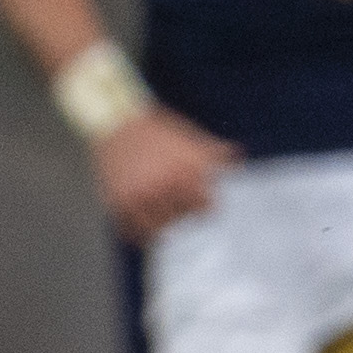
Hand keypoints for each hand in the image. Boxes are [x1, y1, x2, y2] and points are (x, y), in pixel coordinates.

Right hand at [93, 107, 241, 243]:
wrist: (114, 121)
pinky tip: (146, 222)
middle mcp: (164, 184)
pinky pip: (135, 231)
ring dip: (165, 222)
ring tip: (163, 212)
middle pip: (186, 217)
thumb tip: (239, 155)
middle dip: (186, 212)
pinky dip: (143, 232)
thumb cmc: (155, 129)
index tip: (204, 203)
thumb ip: (213, 150)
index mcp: (185, 168)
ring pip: (162, 227)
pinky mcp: (119, 203)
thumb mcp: (187, 136)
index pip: (208, 206)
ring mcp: (141, 195)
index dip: (207, 204)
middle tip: (181, 206)